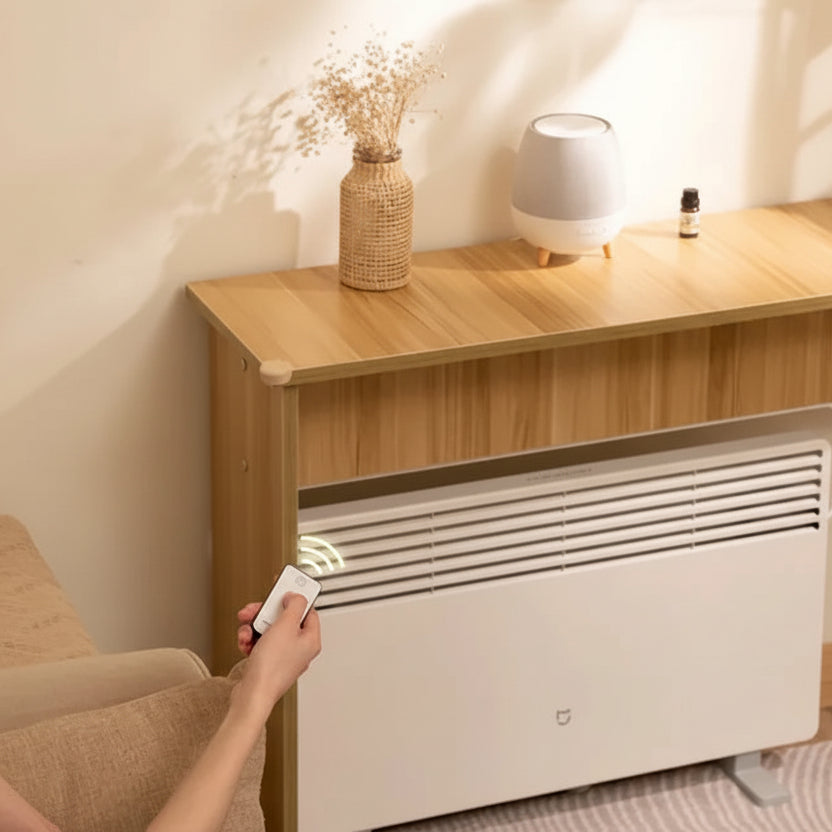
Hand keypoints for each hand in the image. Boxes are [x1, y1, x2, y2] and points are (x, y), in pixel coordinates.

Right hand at [231, 593, 321, 715]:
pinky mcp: (268, 662)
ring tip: (246, 631)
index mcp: (311, 639)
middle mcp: (299, 648)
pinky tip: (245, 642)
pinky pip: (260, 643)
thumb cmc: (272, 667)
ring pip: (269, 630)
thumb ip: (294, 606)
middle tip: (254, 610)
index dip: (294, 597)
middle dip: (265, 613)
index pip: (307, 610)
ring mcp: (283, 656)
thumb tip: (296, 596)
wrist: (252, 695)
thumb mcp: (286, 626)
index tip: (284, 587)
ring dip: (254, 627)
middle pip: (284, 619)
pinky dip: (251, 640)